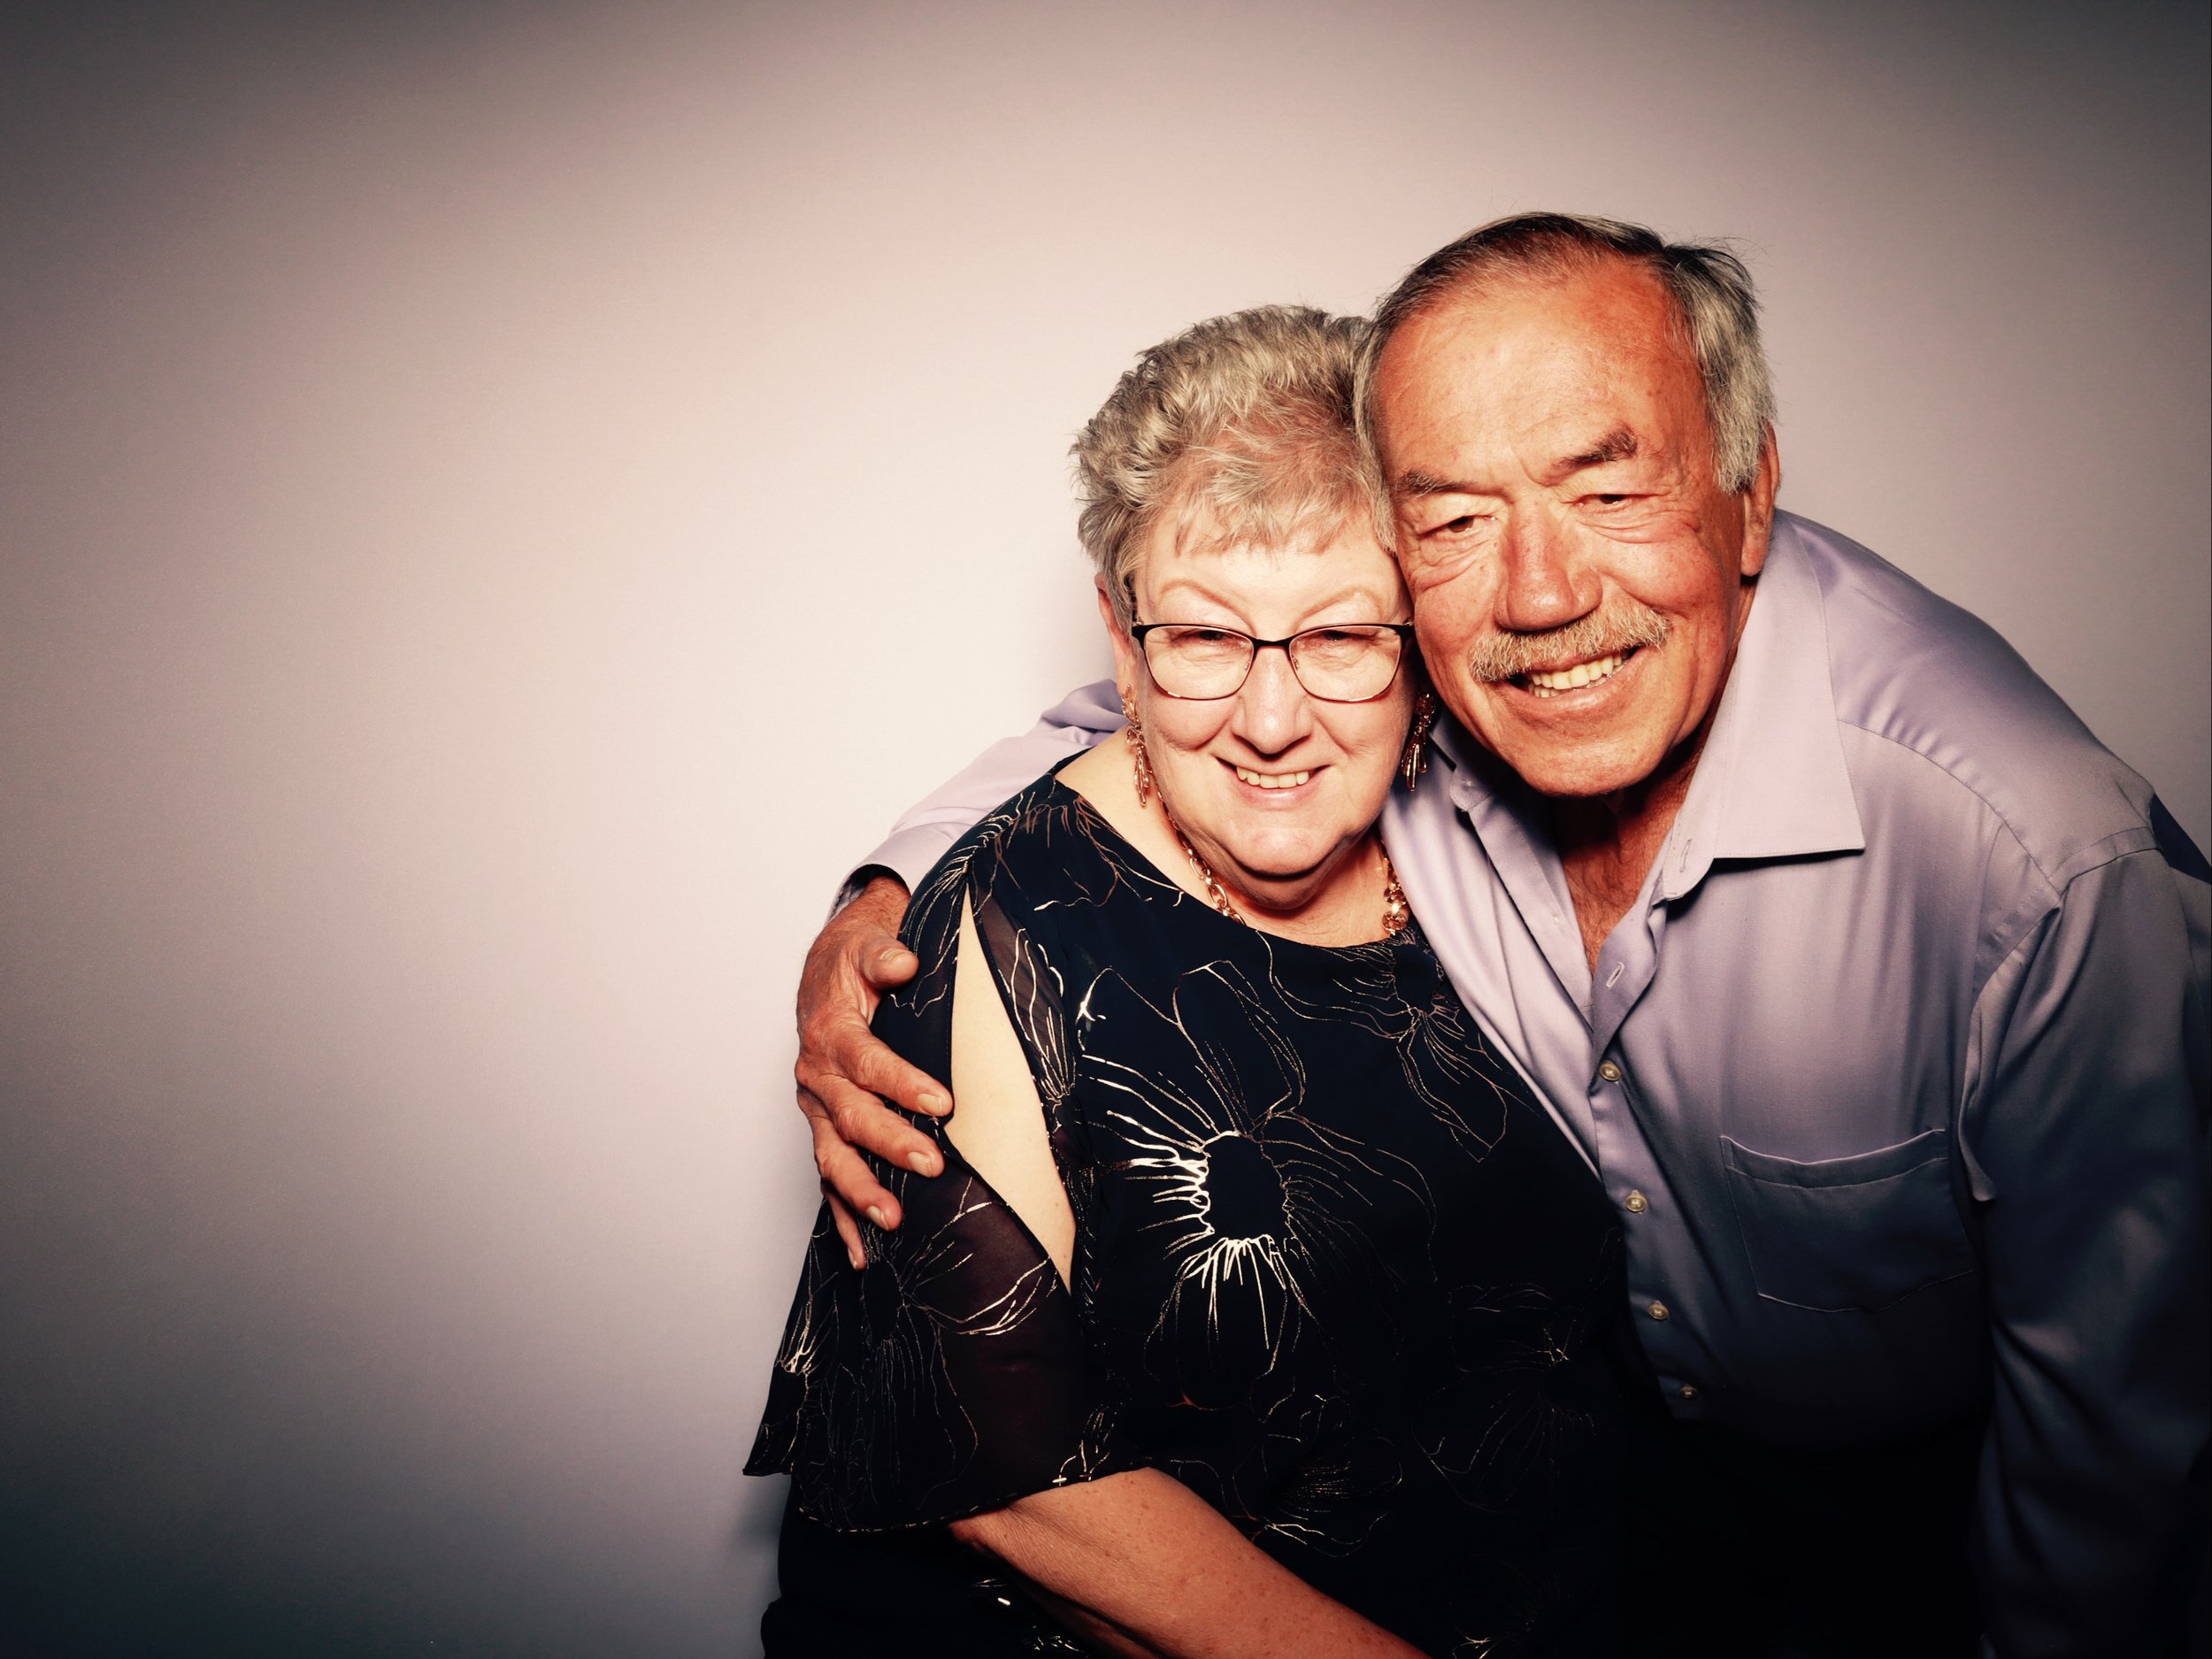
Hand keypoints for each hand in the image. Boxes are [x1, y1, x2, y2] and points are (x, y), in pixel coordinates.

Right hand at [794, 875, 950, 1266]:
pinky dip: (844, 1218)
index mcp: (829, 1034)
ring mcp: (818, 1111)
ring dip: (860, 1192)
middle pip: (850, 1117)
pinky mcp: (825, 1132)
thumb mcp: (867, 944)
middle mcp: (816, 1077)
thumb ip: (884, 954)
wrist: (824, 973)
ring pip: (832, 1157)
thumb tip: (902, 963)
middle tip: (932, 1164)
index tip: (942, 1102)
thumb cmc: (852, 961)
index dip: (901, 1083)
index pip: (866, 1062)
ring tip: (893, 1220)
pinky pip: (830, 1181)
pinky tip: (866, 1254)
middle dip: (889, 1143)